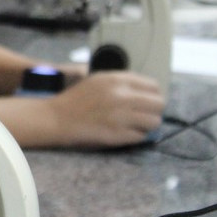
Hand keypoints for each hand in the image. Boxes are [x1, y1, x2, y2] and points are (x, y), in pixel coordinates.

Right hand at [47, 71, 163, 147]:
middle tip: (143, 114)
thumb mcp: (98, 80)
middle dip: (153, 110)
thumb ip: (122, 82)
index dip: (153, 94)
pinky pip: (141, 136)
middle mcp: (122, 97)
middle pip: (159, 103)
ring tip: (135, 125)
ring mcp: (121, 117)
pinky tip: (124, 133)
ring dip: (147, 125)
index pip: (153, 85)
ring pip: (154, 121)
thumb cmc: (76, 99)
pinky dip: (135, 136)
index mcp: (117, 80)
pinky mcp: (118, 135)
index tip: (147, 101)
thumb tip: (147, 90)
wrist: (57, 118)